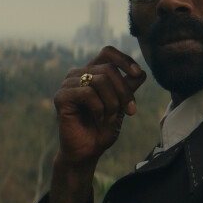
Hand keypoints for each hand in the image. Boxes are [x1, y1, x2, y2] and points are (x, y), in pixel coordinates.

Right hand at [54, 46, 145, 168]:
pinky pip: (87, 93)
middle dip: (124, 92)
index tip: (137, 74)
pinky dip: (99, 108)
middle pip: (109, 69)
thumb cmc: (103, 128)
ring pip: (100, 81)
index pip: (107, 52)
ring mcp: (68, 84)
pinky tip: (99, 118)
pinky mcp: (61, 97)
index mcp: (92, 72)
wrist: (88, 151)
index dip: (124, 59)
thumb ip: (128, 88)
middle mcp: (78, 74)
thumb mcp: (121, 106)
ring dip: (113, 102)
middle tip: (131, 111)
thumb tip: (141, 72)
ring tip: (111, 117)